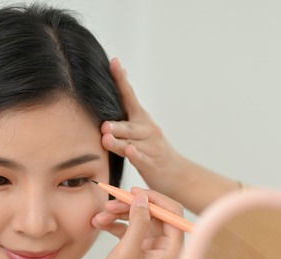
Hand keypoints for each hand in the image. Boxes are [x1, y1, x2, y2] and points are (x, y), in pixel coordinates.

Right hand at [89, 187, 183, 258]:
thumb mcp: (127, 251)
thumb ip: (138, 222)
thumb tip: (143, 199)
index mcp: (172, 252)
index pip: (173, 214)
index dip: (155, 200)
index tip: (135, 192)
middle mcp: (165, 249)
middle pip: (155, 215)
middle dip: (132, 207)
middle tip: (112, 201)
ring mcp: (152, 249)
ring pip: (140, 220)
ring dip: (120, 215)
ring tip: (101, 216)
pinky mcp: (139, 250)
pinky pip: (131, 229)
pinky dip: (116, 224)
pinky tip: (100, 224)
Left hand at [101, 58, 184, 196]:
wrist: (177, 173)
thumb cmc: (152, 150)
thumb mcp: (139, 130)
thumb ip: (124, 115)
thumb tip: (112, 90)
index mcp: (142, 119)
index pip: (129, 96)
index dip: (121, 79)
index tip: (114, 62)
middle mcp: (147, 129)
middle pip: (129, 125)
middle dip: (117, 123)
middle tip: (103, 123)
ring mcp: (151, 146)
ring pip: (132, 142)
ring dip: (119, 140)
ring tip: (106, 137)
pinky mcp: (152, 163)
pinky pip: (141, 158)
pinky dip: (135, 154)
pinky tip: (130, 151)